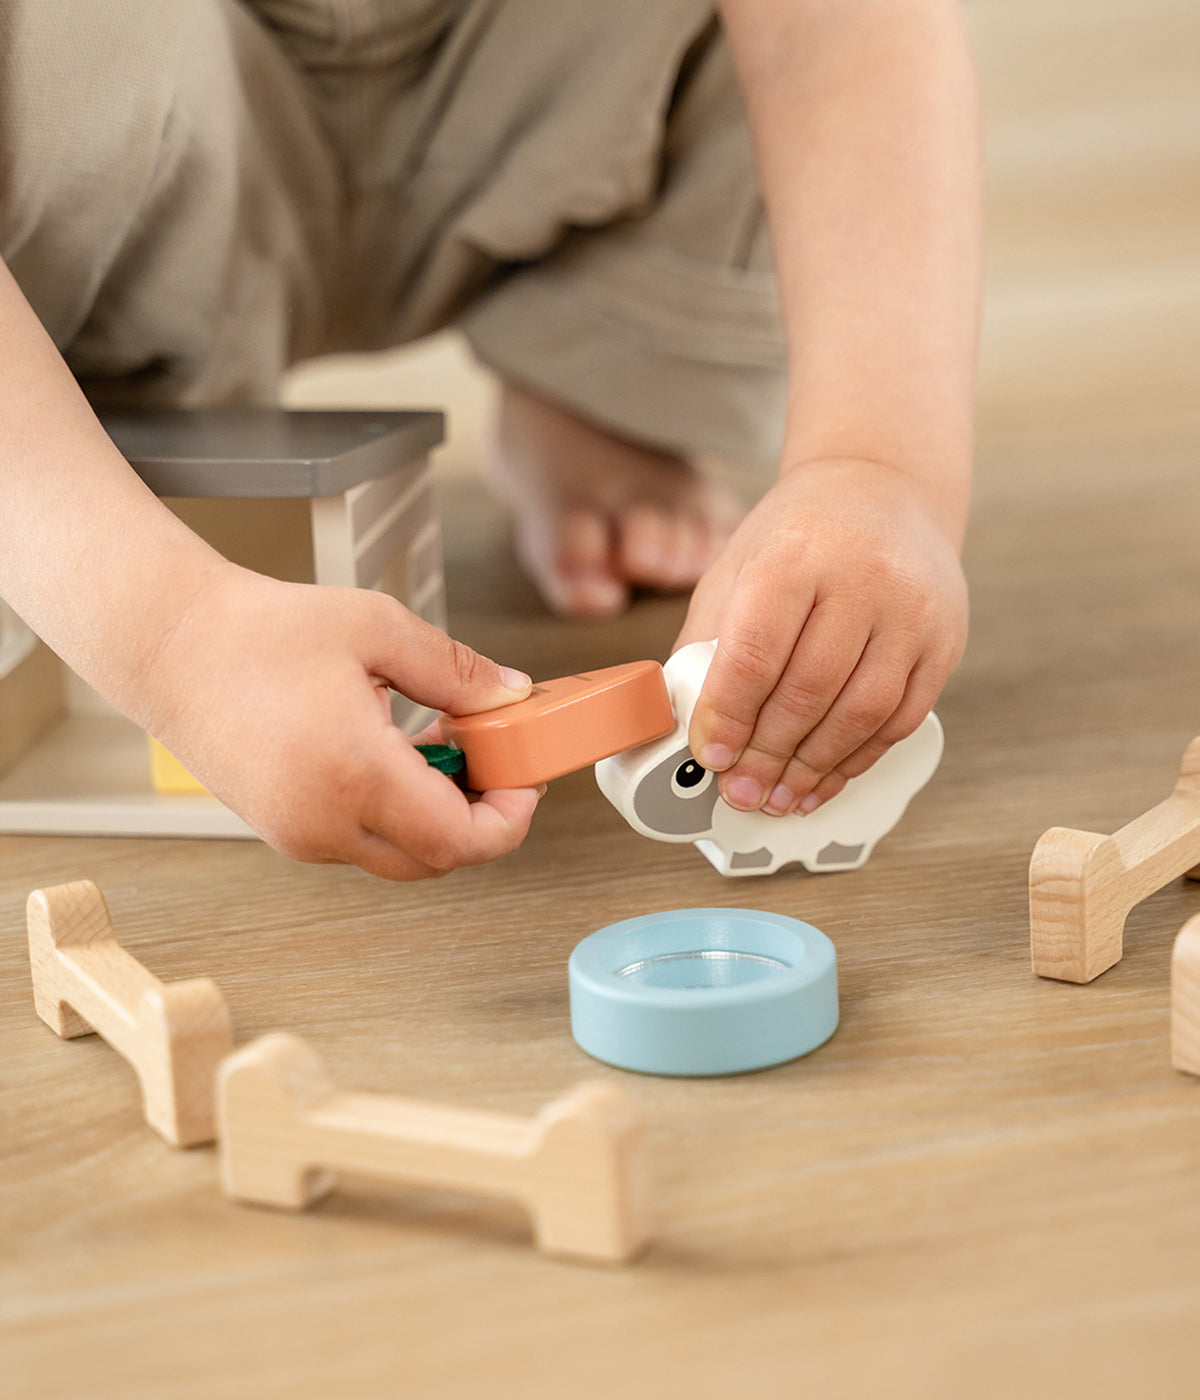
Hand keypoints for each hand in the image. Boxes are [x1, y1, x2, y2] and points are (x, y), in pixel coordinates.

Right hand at [143, 564, 540, 879]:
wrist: (169, 645)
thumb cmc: (259, 631)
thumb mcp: (379, 628)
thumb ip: (457, 671)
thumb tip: (511, 696)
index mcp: (352, 774)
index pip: (460, 840)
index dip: (508, 820)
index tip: (524, 782)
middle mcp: (322, 822)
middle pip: (436, 860)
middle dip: (478, 816)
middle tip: (489, 756)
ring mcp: (297, 835)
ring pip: (399, 856)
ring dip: (436, 814)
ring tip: (436, 742)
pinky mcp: (282, 832)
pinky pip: (362, 843)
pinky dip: (395, 813)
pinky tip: (394, 755)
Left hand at [675, 458, 967, 814]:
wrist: (884, 490)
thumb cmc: (800, 536)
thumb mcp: (737, 568)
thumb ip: (709, 642)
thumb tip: (685, 723)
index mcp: (795, 557)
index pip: (755, 653)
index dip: (729, 716)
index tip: (711, 756)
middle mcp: (862, 580)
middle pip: (808, 691)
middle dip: (768, 755)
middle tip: (742, 792)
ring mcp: (912, 612)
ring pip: (860, 714)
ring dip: (814, 768)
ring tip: (780, 796)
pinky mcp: (945, 641)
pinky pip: (900, 719)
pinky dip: (858, 759)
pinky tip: (826, 778)